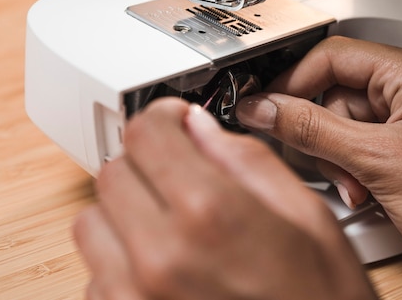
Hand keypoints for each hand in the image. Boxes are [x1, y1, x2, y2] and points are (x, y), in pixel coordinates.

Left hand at [73, 98, 376, 299]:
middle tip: (179, 173)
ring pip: (93, 223)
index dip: (161, 118)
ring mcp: (133, 299)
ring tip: (171, 227)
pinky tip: (166, 269)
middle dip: (145, 163)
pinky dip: (122, 261)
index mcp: (211, 215)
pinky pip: (96, 275)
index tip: (172, 123)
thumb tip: (201, 129)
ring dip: (126, 213)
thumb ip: (248, 162)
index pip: (145, 134)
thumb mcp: (309, 219)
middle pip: (112, 173)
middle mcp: (159, 258)